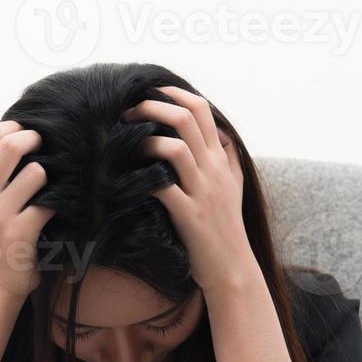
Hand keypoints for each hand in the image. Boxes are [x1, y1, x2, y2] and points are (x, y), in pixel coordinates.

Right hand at [0, 121, 53, 297]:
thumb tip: (19, 130)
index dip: (13, 126)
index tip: (28, 130)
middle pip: (9, 146)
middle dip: (35, 139)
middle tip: (46, 145)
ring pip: (36, 172)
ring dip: (49, 176)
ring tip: (48, 187)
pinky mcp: (19, 232)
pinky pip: (49, 202)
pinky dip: (58, 203)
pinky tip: (55, 210)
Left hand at [127, 87, 256, 293]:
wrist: (233, 268)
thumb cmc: (228, 228)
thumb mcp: (236, 186)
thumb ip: (230, 157)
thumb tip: (222, 131)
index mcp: (220, 159)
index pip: (201, 109)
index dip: (173, 93)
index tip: (149, 92)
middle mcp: (213, 170)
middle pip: (185, 120)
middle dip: (151, 107)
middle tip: (127, 112)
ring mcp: (201, 192)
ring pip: (173, 148)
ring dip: (145, 139)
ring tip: (125, 141)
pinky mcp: (189, 215)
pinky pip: (161, 187)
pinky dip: (141, 177)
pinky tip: (127, 177)